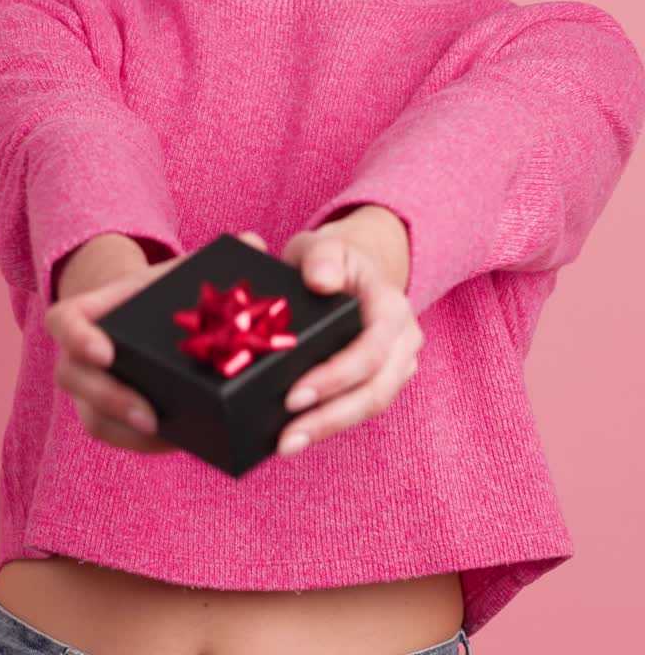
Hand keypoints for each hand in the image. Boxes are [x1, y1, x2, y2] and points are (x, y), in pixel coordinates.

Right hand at [44, 231, 268, 453]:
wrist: (146, 316)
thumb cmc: (161, 292)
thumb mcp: (178, 272)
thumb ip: (211, 260)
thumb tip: (253, 242)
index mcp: (90, 311)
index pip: (62, 321)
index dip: (76, 337)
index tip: (106, 351)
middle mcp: (81, 354)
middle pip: (72, 378)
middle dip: (109, 399)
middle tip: (150, 415)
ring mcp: (90, 389)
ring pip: (92, 418)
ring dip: (127, 432)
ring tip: (166, 435)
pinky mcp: (109, 416)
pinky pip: (116, 436)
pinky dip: (143, 443)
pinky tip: (177, 442)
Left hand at [276, 225, 423, 456]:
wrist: (351, 267)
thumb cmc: (331, 260)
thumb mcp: (323, 246)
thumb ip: (321, 257)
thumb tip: (320, 281)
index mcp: (391, 305)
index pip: (372, 349)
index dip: (336, 376)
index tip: (294, 395)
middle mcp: (404, 337)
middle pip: (376, 389)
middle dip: (331, 417)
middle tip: (287, 437)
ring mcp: (399, 362)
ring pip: (372, 405)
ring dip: (330, 428)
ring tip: (288, 444)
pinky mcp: (383, 380)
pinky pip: (362, 408)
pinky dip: (332, 424)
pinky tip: (299, 435)